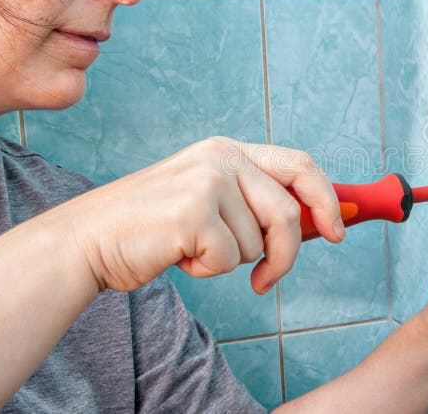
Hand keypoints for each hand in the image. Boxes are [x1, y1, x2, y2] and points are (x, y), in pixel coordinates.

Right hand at [32, 137, 344, 293]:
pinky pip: (229, 259)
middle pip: (289, 211)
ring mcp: (208, 181)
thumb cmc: (154, 226)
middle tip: (268, 277)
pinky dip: (206, 270)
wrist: (89, 239)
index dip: (326, 199)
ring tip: (191, 249)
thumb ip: (254, 201)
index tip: (337, 231)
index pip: (300, 164)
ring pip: (257, 242)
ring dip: (231, 261)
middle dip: (287, 252)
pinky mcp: (194, 211)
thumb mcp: (209, 199)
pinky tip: (177, 256)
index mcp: (229, 150)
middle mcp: (223, 158)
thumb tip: (316, 221)